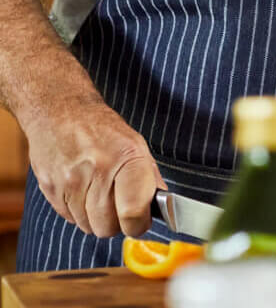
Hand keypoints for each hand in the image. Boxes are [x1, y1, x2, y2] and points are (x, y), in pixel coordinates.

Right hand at [23, 99, 164, 237]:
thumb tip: (161, 210)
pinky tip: (82, 190)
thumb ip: (150, 180)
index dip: (139, 225)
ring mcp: (70, 181)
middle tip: (118, 206)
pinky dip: (78, 211)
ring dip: (95, 217)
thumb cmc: (103, 130)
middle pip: (107, 227)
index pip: (133, 212)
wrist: (61, 112)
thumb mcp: (137, 146)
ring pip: (88, 226)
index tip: (140, 222)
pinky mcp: (50, 188)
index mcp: (127, 159)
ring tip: (98, 193)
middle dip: (116, 223)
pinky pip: (69, 218)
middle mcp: (98, 171)